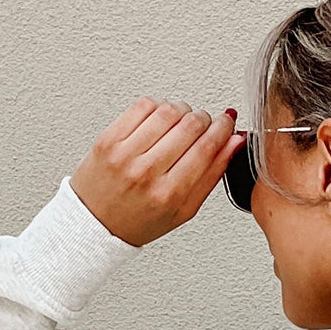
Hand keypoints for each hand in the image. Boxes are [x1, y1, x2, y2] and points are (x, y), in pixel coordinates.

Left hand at [69, 97, 247, 247]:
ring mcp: (125, 153)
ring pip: (168, 111)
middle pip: (190, 125)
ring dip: (182, 110)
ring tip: (182, 122)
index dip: (222, 128)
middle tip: (204, 124)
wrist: (96, 223)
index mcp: (169, 194)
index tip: (227, 122)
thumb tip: (234, 143)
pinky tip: (160, 120)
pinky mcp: (109, 138)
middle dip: (204, 119)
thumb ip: (212, 175)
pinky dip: (158, 107)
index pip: (206, 147)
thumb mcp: (184, 210)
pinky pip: (142, 106)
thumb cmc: (140, 220)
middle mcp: (147, 172)